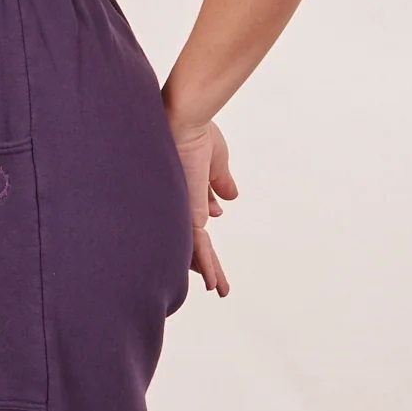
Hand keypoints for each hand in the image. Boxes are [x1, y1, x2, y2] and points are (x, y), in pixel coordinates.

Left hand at [164, 110, 236, 295]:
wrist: (183, 121)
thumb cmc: (195, 130)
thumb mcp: (215, 160)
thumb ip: (221, 181)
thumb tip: (230, 199)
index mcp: (187, 190)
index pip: (197, 217)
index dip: (205, 220)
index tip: (219, 217)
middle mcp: (181, 205)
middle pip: (193, 239)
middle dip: (204, 259)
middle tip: (212, 280)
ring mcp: (182, 211)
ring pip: (195, 249)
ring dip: (208, 269)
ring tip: (216, 289)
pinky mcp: (188, 214)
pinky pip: (198, 246)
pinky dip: (207, 266)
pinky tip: (212, 283)